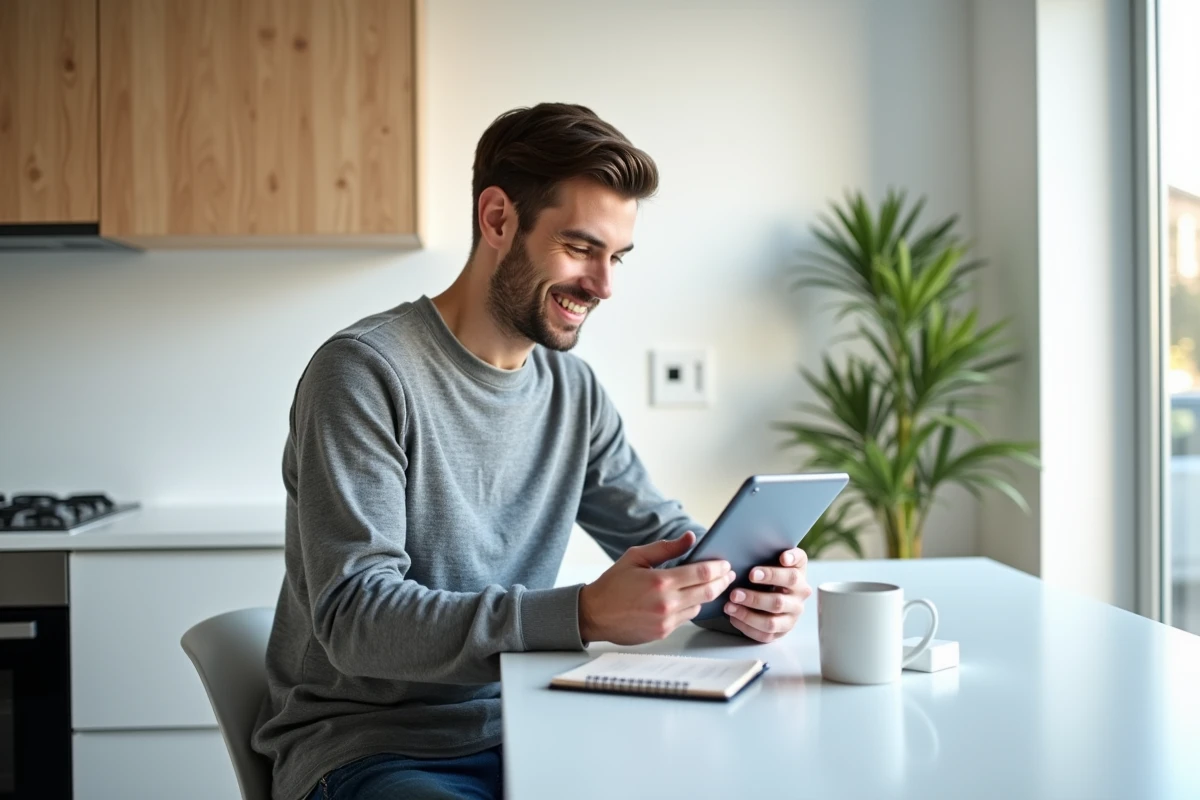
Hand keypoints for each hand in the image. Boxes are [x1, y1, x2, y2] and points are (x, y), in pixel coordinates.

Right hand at [578, 531, 735, 644]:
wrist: (594, 614)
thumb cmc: (613, 584)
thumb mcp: (636, 557)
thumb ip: (666, 548)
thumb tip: (690, 537)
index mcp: (660, 581)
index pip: (701, 573)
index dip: (718, 568)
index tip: (725, 563)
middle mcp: (666, 603)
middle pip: (707, 591)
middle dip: (722, 582)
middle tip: (729, 574)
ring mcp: (666, 620)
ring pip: (700, 606)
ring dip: (710, 595)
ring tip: (715, 585)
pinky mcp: (663, 632)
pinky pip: (687, 618)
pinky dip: (693, 607)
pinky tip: (694, 598)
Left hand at [723, 548, 810, 642]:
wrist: (777, 586)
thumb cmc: (771, 568)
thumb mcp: (775, 556)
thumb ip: (772, 552)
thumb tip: (765, 551)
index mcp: (799, 576)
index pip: (792, 575)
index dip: (775, 573)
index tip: (754, 572)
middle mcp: (799, 597)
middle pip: (778, 601)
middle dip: (754, 598)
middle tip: (735, 592)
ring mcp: (792, 616)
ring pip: (771, 622)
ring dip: (748, 615)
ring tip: (729, 606)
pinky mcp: (782, 631)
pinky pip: (765, 635)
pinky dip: (747, 627)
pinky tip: (733, 617)